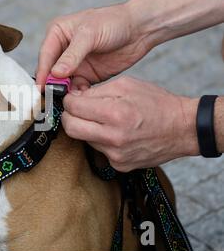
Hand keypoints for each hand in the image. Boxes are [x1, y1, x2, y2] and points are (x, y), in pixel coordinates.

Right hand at [36, 4, 152, 88]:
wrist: (140, 29)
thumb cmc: (114, 21)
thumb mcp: (90, 34)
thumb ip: (72, 55)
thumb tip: (55, 73)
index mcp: (58, 33)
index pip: (45, 55)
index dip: (43, 72)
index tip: (42, 88)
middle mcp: (63, 49)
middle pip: (51, 72)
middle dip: (53, 85)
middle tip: (53, 98)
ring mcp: (75, 64)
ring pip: (63, 82)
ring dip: (65, 91)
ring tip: (70, 100)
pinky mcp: (87, 75)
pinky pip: (77, 88)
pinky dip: (79, 94)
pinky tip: (84, 98)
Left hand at [62, 76, 199, 171]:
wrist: (183, 129)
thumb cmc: (156, 103)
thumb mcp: (126, 85)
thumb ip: (96, 91)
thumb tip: (74, 97)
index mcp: (115, 113)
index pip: (73, 108)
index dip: (69, 100)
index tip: (72, 98)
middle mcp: (113, 137)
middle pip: (70, 128)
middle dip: (68, 116)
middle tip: (76, 109)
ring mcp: (116, 155)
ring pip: (83, 139)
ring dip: (86, 127)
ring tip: (101, 119)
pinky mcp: (119, 165)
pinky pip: (98, 150)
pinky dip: (100, 139)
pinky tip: (114, 132)